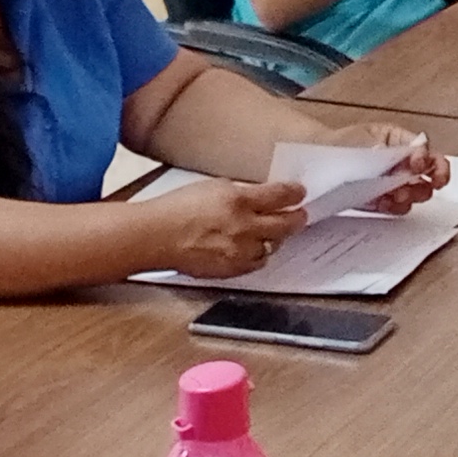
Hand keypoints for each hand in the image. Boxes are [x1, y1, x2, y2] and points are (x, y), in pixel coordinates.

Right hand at [156, 175, 309, 277]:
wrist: (157, 236)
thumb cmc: (177, 208)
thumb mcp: (213, 187)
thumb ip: (241, 193)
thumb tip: (261, 197)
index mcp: (239, 201)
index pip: (279, 196)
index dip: (294, 194)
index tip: (299, 193)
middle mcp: (244, 227)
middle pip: (285, 224)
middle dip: (296, 219)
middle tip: (301, 215)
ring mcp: (240, 251)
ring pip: (273, 247)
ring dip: (276, 238)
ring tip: (274, 232)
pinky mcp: (232, 269)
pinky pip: (256, 263)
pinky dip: (258, 255)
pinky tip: (253, 248)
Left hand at [332, 121, 447, 213]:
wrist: (315, 160)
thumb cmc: (340, 143)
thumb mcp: (370, 138)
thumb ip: (396, 148)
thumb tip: (417, 154)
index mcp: (402, 143)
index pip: (428, 152)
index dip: (430, 161)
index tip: (419, 166)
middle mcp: (402, 163)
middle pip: (429, 177)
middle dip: (423, 183)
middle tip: (409, 186)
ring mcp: (393, 183)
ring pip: (416, 194)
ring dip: (410, 196)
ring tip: (397, 195)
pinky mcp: (382, 200)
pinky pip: (397, 208)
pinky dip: (394, 207)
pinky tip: (385, 203)